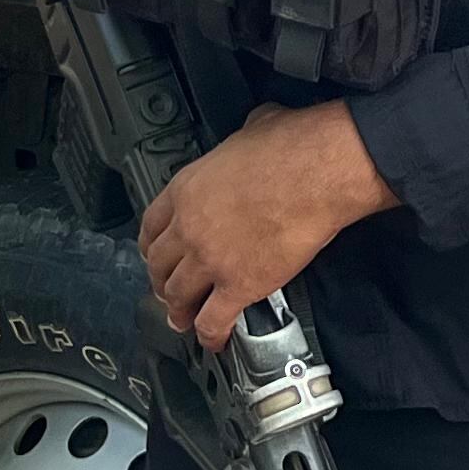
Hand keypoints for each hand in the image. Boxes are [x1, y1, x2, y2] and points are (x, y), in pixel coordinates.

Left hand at [138, 100, 393, 351]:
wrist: (318, 172)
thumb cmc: (292, 147)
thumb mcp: (252, 129)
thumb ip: (241, 142)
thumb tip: (257, 131)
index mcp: (187, 188)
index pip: (151, 225)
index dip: (150, 246)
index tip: (154, 255)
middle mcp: (189, 227)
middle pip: (159, 265)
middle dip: (161, 282)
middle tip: (167, 291)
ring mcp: (210, 260)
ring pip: (178, 296)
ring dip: (179, 312)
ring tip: (182, 320)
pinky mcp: (239, 286)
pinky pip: (213, 320)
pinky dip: (210, 335)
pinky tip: (214, 341)